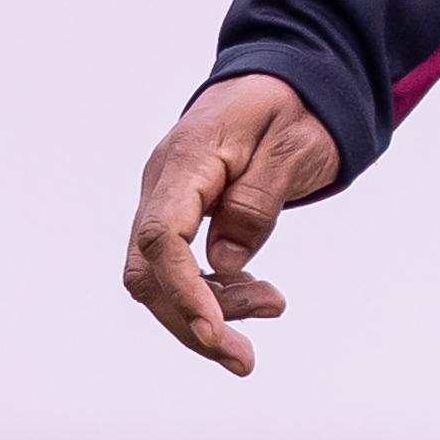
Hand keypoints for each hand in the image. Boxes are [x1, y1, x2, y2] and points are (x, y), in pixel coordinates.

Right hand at [124, 74, 342, 374]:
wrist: (284, 80)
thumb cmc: (290, 108)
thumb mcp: (290, 148)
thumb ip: (257, 203)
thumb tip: (225, 264)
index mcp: (186, 161)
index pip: (163, 237)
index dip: (184, 292)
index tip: (215, 334)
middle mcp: (162, 184)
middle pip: (149, 271)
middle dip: (192, 322)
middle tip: (246, 360)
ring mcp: (165, 201)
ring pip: (158, 278)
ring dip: (206, 312)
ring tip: (272, 306)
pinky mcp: (178, 217)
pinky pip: (177, 267)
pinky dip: (210, 294)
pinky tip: (253, 295)